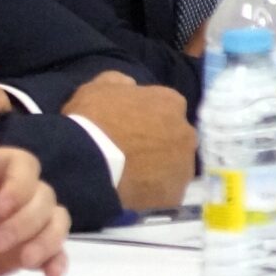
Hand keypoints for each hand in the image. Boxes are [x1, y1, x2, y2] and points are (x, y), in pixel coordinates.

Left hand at [0, 148, 69, 275]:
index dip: (19, 183)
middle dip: (27, 218)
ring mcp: (18, 222)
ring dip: (47, 238)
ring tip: (23, 260)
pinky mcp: (21, 251)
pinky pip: (54, 250)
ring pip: (55, 219)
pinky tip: (49, 274)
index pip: (20, 163)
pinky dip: (57, 260)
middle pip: (43, 193)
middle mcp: (6, 192)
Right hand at [62, 72, 196, 209]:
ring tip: (132, 174)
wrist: (88, 161)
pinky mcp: (175, 194)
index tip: (129, 123)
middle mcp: (186, 132)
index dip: (147, 115)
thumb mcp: (97, 87)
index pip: (166, 105)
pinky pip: (166, 190)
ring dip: (159, 166)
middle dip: (159, 141)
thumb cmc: (93, 119)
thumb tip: (130, 84)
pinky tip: (133, 190)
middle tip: (131, 150)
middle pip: (175, 136)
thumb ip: (118, 81)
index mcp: (171, 102)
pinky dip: (153, 190)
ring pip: (174, 164)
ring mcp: (184, 165)